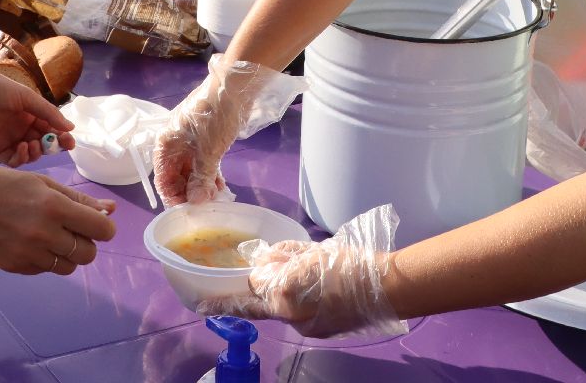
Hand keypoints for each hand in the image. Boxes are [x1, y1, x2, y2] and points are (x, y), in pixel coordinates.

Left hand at [0, 61, 75, 166]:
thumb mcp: (28, 98)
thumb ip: (49, 113)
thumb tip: (71, 127)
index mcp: (31, 114)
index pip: (51, 129)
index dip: (62, 136)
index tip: (70, 142)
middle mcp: (22, 128)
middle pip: (43, 143)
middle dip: (52, 146)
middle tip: (58, 145)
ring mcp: (10, 140)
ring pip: (30, 154)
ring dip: (37, 152)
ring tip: (34, 144)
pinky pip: (14, 160)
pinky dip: (22, 158)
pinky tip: (22, 147)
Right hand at [0, 163, 116, 275]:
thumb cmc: (1, 183)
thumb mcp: (43, 183)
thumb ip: (78, 200)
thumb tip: (110, 210)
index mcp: (54, 207)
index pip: (101, 230)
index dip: (104, 227)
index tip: (97, 222)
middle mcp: (44, 234)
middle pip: (88, 254)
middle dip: (87, 242)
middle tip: (71, 228)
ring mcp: (28, 254)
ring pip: (68, 267)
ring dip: (67, 253)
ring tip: (50, 235)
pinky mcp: (14, 267)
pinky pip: (45, 270)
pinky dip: (46, 259)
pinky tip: (31, 241)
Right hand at [154, 55, 305, 205]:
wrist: (235, 87)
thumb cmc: (214, 117)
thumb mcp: (207, 151)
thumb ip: (201, 178)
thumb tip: (196, 202)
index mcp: (166, 143)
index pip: (162, 178)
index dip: (173, 197)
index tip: (187, 212)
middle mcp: (175, 144)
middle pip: (176, 176)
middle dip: (190, 193)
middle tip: (206, 207)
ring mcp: (190, 141)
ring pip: (191, 171)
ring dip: (202, 186)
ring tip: (217, 198)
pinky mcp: (206, 140)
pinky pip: (204, 163)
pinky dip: (210, 175)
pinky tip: (220, 187)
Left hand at [198, 205, 405, 338]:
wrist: (386, 288)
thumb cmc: (349, 263)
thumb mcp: (309, 252)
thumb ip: (280, 258)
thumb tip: (262, 265)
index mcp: (284, 293)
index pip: (246, 294)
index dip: (223, 298)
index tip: (200, 305)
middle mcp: (289, 316)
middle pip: (263, 303)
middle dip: (260, 291)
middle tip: (260, 276)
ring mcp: (305, 328)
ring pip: (282, 309)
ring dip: (285, 295)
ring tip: (309, 276)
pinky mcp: (318, 333)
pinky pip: (299, 316)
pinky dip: (301, 302)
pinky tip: (320, 289)